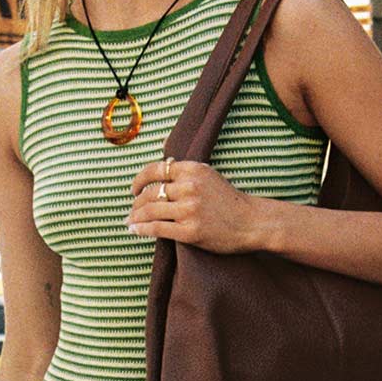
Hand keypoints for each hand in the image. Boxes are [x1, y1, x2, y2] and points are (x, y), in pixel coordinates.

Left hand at [127, 159, 269, 252]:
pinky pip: (158, 229)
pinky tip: (135, 231)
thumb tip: (163, 148)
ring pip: (150, 211)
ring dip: (135, 217)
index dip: (139, 180)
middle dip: (136, 203)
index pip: (155, 170)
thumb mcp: (209, 174)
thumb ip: (186, 167)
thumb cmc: (229, 200)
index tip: (133, 189)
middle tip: (131, 211)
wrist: (251, 222)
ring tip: (130, 222)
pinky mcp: (190, 231)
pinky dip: (142, 229)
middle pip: (150, 193)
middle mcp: (190, 187)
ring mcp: (189, 210)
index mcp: (193, 170)